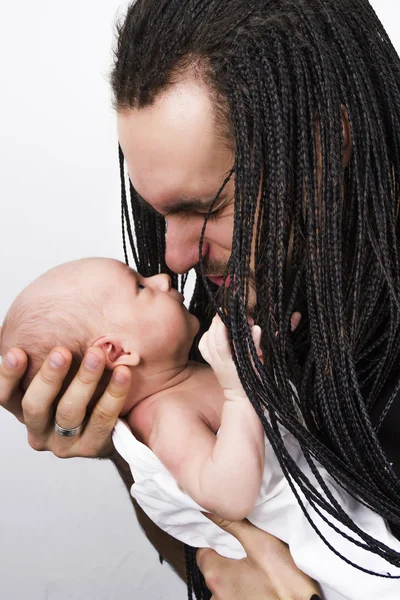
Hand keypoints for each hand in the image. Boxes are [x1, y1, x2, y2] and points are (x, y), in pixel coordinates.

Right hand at [0, 336, 130, 458]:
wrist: (117, 424)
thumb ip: (39, 354)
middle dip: (48, 376)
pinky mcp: (93, 446)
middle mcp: (39, 430)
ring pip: (69, 412)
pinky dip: (113, 393)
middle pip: (34, 406)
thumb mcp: (57, 373)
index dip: (7, 376)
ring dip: (83, 380)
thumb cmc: (81, 388)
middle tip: (61, 352)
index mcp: (25, 409)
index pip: (5, 396)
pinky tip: (122, 371)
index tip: (16, 352)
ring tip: (96, 354)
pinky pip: (103, 418)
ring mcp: (65, 443)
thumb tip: (4, 328)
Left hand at [196, 515, 320, 599]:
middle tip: (252, 555)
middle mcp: (216, 596)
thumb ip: (232, 524)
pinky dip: (244, 592)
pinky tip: (262, 588)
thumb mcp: (260, 543)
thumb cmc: (287, 584)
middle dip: (229, 561)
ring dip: (237, 579)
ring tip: (260, 573)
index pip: (203, 552)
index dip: (217, 542)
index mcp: (216, 575)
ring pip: (226, 586)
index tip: (233, 540)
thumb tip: (210, 509)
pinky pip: (235, 598)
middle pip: (214, 570)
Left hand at [198, 314, 261, 398]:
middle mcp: (218, 361)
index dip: (221, 323)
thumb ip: (255, 345)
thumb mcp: (257, 363)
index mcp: (230, 361)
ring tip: (222, 320)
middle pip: (211, 337)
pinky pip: (203, 346)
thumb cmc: (252, 380)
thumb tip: (255, 328)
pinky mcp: (211, 362)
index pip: (220, 338)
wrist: (240, 397)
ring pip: (205, 340)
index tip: (227, 312)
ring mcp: (213, 362)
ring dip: (213, 327)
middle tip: (227, 313)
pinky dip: (207, 336)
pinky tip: (214, 331)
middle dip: (218, 322)